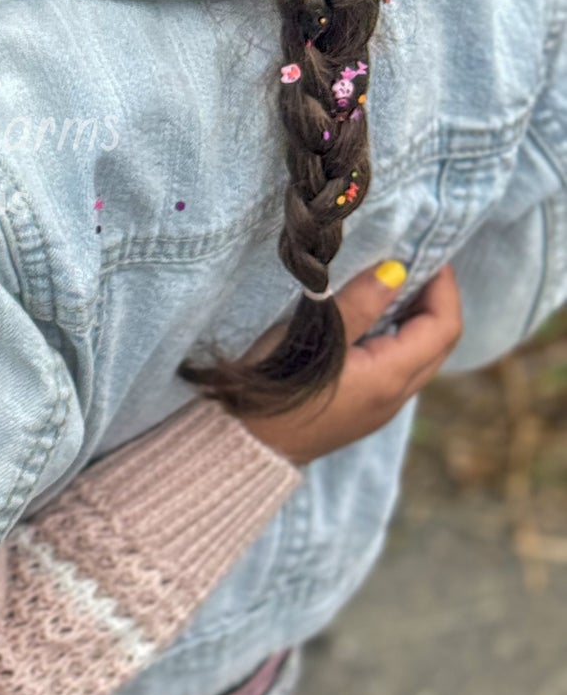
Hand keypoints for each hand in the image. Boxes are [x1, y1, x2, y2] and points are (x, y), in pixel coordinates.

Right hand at [244, 263, 462, 465]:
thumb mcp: (315, 334)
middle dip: (437, 299)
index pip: (442, 326)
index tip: (431, 252)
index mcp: (390, 376)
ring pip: (421, 356)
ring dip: (417, 318)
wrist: (248, 442)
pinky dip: (400, 336)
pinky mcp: (364, 409)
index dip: (444, 287)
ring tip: (395, 282)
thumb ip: (359, 303)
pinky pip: (399, 367)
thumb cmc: (277, 385)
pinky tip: (373, 318)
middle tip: (417, 261)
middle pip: (439, 343)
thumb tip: (397, 270)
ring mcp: (381, 406)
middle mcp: (396, 396)